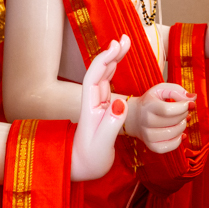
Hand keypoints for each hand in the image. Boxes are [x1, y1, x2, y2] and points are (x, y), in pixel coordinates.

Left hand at [70, 37, 131, 180]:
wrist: (82, 168)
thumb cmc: (90, 159)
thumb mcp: (101, 145)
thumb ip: (111, 124)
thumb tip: (121, 103)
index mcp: (90, 108)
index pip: (94, 77)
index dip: (104, 60)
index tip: (115, 47)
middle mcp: (92, 102)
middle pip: (99, 71)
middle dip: (111, 53)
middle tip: (125, 39)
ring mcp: (97, 103)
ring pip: (103, 75)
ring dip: (113, 58)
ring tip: (125, 43)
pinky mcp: (103, 108)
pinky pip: (107, 83)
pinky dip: (113, 70)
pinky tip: (117, 62)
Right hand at [125, 82, 193, 153]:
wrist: (134, 116)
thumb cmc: (151, 101)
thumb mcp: (161, 90)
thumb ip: (177, 91)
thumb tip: (193, 98)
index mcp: (149, 106)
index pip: (168, 110)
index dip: (183, 107)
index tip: (189, 104)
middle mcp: (146, 121)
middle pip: (174, 121)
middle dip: (184, 114)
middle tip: (184, 110)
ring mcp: (148, 135)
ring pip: (174, 133)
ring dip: (182, 126)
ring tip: (180, 120)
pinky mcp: (152, 145)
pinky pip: (170, 146)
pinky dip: (179, 140)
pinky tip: (179, 133)